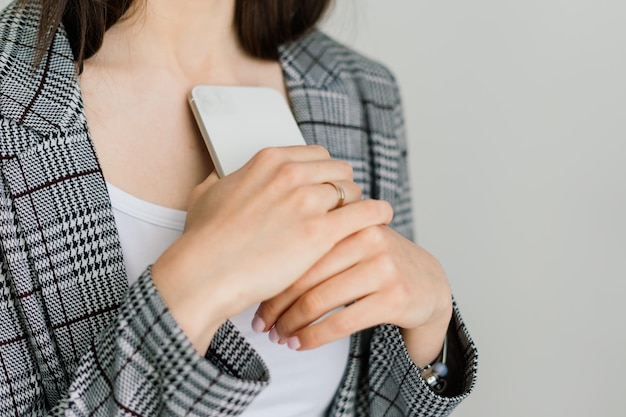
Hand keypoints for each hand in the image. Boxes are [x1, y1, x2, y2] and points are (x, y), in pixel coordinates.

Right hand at [151, 145, 393, 352]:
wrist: (205, 272)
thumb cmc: (204, 240)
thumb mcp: (207, 194)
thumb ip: (223, 179)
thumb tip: (224, 176)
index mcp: (269, 160)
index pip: (316, 155)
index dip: (324, 172)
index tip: (326, 185)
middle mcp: (291, 174)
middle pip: (338, 170)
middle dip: (341, 188)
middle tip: (341, 206)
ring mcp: (307, 201)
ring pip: (352, 191)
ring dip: (356, 204)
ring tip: (358, 219)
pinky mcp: (320, 231)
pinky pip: (365, 213)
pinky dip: (377, 214)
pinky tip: (382, 219)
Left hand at [255, 224, 452, 365]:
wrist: (429, 284)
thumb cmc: (378, 263)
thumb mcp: (352, 240)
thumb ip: (319, 240)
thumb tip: (261, 265)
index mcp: (349, 220)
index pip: (298, 249)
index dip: (272, 277)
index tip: (255, 297)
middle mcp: (366, 238)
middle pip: (305, 275)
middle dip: (276, 305)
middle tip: (260, 323)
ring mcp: (382, 267)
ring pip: (319, 300)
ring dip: (291, 324)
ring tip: (278, 336)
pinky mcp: (393, 297)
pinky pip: (340, 322)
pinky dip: (313, 337)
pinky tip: (300, 344)